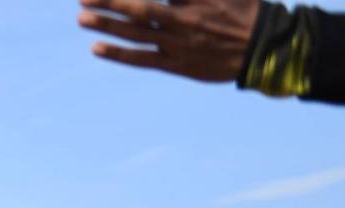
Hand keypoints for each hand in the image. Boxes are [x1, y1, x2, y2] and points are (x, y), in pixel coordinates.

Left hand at [78, 0, 260, 82]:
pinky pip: (142, 59)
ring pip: (136, 33)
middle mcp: (183, 19)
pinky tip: (96, 48)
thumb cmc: (244, 10)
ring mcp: (178, 43)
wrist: (262, 48)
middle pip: (139, 8)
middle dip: (109, 2)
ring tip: (82, 19)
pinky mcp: (177, 64)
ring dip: (107, 26)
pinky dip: (118, 54)